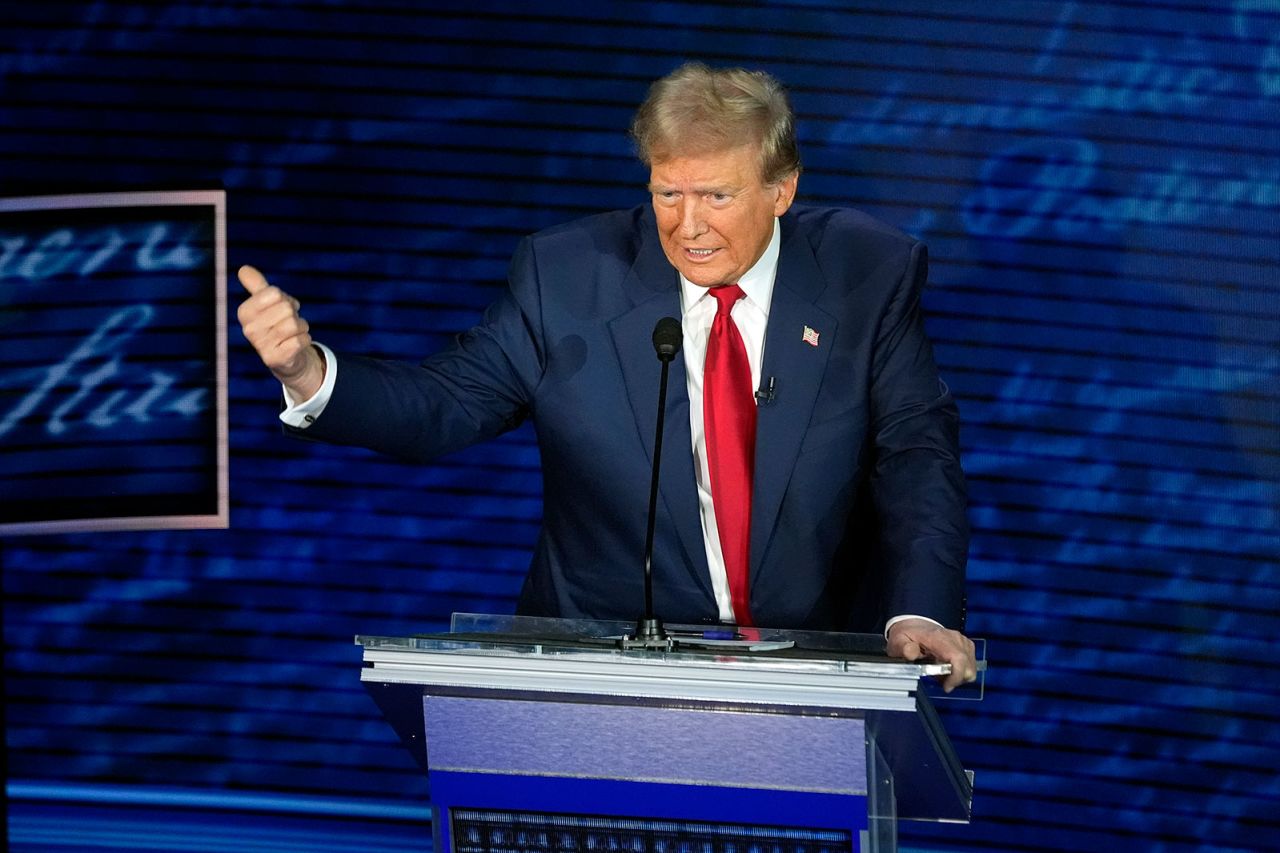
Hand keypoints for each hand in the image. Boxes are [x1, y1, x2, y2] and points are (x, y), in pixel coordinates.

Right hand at [236, 265, 324, 401]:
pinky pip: (302, 340)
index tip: (282, 308)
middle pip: (286, 309)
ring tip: (293, 334)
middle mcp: (249, 329)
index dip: (285, 299)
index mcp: (244, 312)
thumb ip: (257, 285)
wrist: (287, 357)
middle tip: (288, 322)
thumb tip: (244, 269)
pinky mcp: (275, 359)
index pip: (275, 293)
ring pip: (295, 324)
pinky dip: (305, 340)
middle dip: (294, 314)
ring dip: (301, 327)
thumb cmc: (278, 324)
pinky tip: (296, 345)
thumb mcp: (267, 303)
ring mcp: (260, 346)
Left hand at [886, 617, 977, 692]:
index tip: (946, 686)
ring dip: (957, 676)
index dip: (956, 676)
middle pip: (968, 668)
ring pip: (970, 669)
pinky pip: (970, 666)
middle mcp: (955, 639)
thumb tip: (911, 652)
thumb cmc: (909, 635)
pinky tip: (946, 668)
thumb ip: (904, 648)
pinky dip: (960, 672)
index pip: (958, 658)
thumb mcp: (899, 641)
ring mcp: (962, 642)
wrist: (915, 626)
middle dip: (955, 680)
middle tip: (939, 679)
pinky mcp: (966, 646)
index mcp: (939, 638)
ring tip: (940, 672)